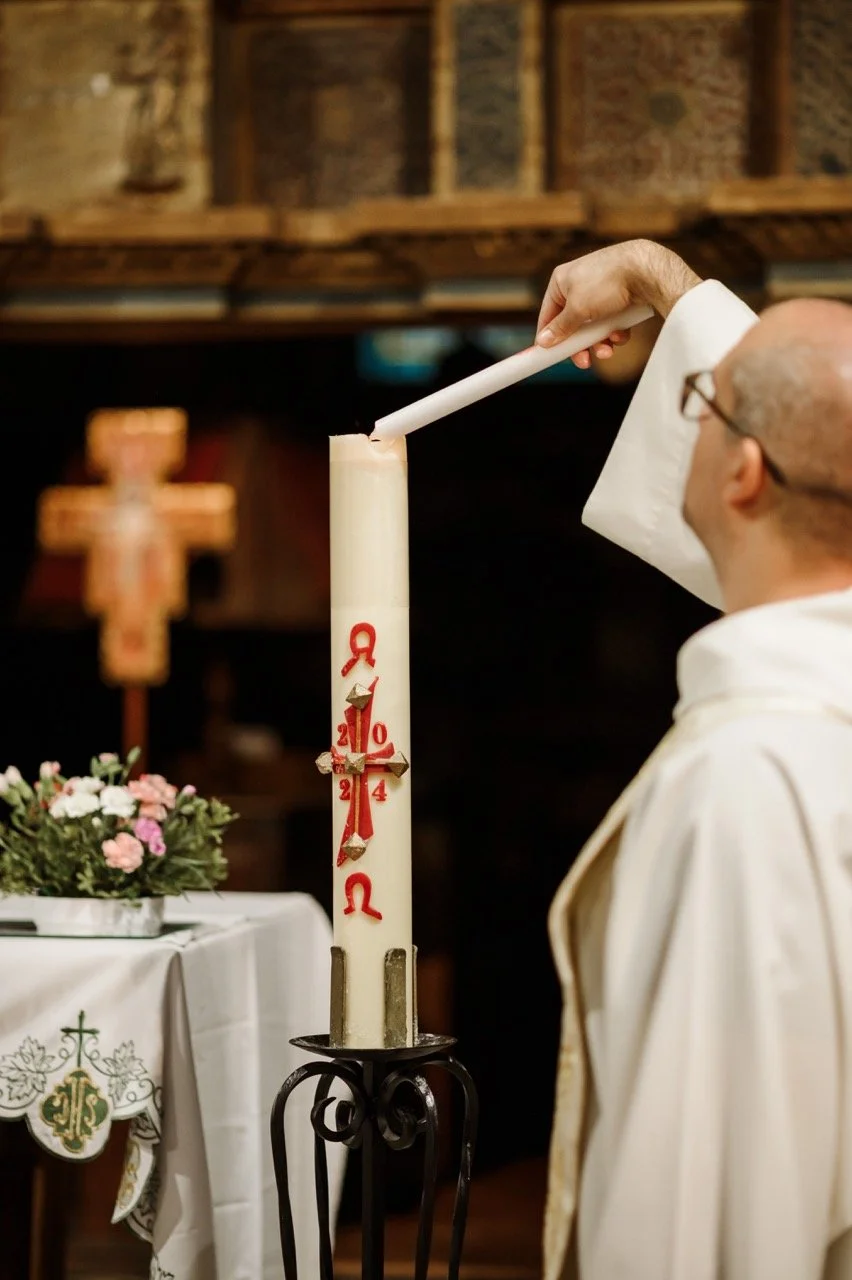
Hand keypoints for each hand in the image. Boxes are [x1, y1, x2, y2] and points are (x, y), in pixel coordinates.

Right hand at [536, 239, 700, 367]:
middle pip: (573, 324)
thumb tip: (544, 341)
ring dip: (600, 342)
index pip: (548, 314)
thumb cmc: (607, 282)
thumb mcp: (578, 309)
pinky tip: (621, 334)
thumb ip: (560, 327)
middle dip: (580, 345)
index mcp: (562, 281)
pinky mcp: (620, 297)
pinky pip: (611, 322)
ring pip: (593, 326)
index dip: (548, 336)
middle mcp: (579, 284)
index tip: (548, 356)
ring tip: (608, 351)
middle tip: (584, 362)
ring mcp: (600, 291)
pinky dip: (615, 331)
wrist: (647, 270)